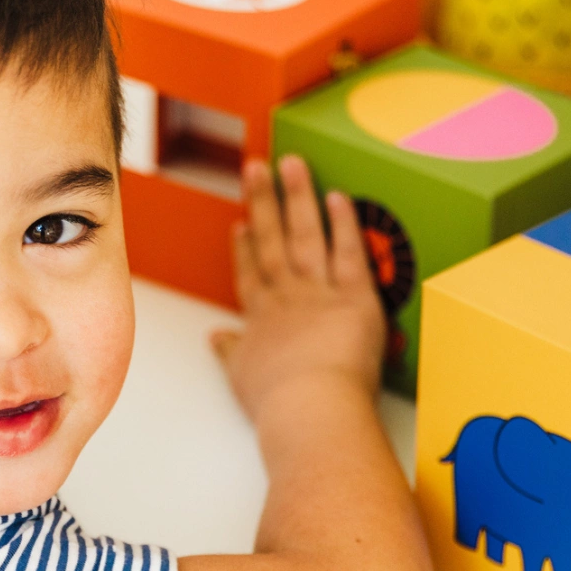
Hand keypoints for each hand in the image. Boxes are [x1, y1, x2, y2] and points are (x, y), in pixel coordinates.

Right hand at [212, 155, 385, 426]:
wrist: (310, 407)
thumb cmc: (278, 404)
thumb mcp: (243, 378)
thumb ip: (231, 352)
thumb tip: (215, 338)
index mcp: (261, 320)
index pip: (250, 275)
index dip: (245, 248)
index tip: (241, 225)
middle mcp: (286, 297)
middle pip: (272, 241)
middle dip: (263, 202)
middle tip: (256, 167)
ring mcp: (318, 293)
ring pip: (305, 236)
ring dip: (297, 197)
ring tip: (291, 163)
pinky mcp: (355, 297)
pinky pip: (348, 252)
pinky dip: (343, 224)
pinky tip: (337, 197)